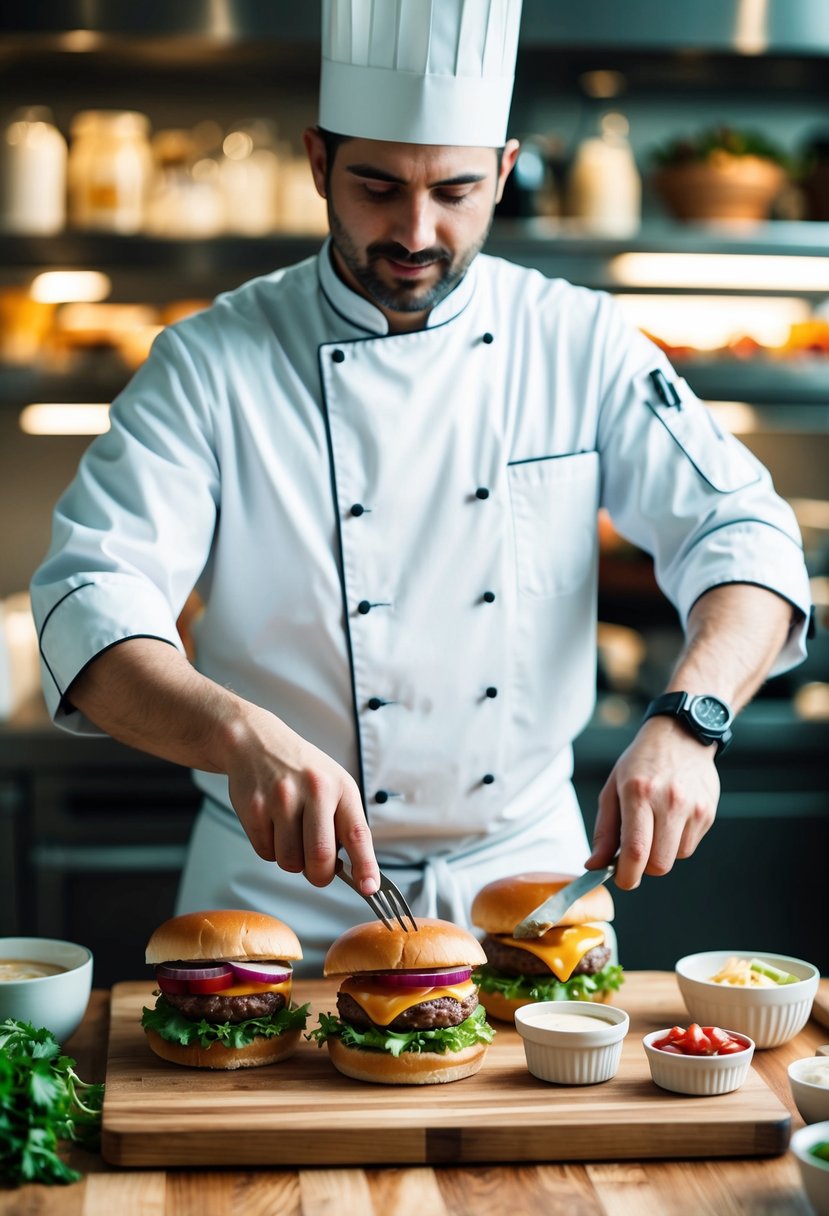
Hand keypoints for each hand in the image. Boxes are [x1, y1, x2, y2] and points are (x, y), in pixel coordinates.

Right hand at [224, 703, 379, 894]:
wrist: (257, 742)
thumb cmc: (301, 770)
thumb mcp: (333, 784)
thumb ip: (343, 824)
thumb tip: (354, 872)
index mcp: (341, 787)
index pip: (358, 834)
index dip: (365, 866)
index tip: (369, 888)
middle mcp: (314, 790)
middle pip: (319, 858)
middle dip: (319, 875)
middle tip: (317, 870)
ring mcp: (282, 799)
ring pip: (289, 861)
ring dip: (292, 860)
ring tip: (291, 834)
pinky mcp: (254, 807)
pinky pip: (265, 852)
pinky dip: (270, 849)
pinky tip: (271, 824)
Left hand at [585, 716, 720, 889]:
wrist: (681, 736)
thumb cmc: (642, 762)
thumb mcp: (613, 789)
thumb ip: (604, 831)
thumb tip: (595, 864)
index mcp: (638, 793)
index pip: (636, 851)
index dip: (627, 876)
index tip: (621, 879)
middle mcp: (669, 801)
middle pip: (659, 864)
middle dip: (643, 868)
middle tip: (635, 852)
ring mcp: (693, 808)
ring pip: (676, 858)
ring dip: (661, 853)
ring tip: (655, 826)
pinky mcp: (708, 813)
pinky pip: (690, 846)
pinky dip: (677, 843)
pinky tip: (671, 820)